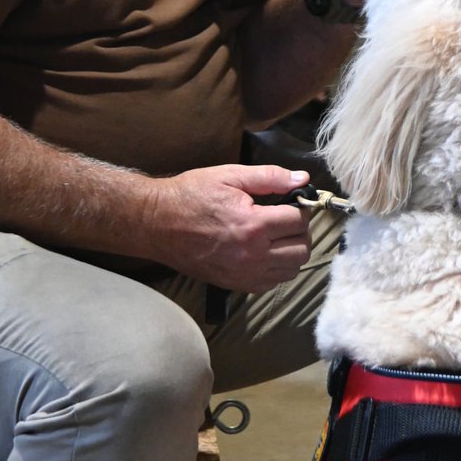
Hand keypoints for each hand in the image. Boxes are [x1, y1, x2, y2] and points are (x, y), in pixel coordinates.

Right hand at [148, 163, 311, 292]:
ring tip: (277, 234)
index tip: (292, 201)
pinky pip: (273, 282)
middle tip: (286, 217)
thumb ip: (270, 177)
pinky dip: (277, 268)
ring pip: (292, 268)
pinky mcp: (236, 284)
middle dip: (300, 230)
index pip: (299, 220)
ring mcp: (245, 274)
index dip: (299, 207)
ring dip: (292, 250)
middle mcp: (252, 254)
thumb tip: (302, 179)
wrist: (157, 223)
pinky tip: (265, 251)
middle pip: (301, 248)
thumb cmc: (191, 195)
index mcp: (253, 225)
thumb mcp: (229, 176)